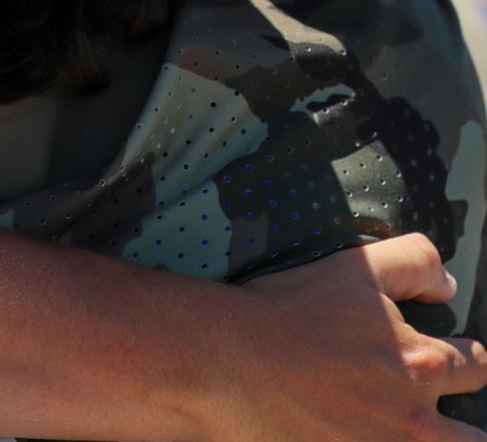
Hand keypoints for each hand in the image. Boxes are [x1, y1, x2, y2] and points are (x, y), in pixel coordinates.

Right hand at [199, 234, 486, 440]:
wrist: (227, 361)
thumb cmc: (289, 309)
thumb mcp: (356, 266)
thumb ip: (415, 263)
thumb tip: (450, 285)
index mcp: (422, 363)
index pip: (474, 365)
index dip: (465, 356)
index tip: (452, 356)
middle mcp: (413, 420)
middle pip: (470, 436)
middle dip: (458, 415)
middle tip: (421, 398)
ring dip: (429, 438)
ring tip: (406, 428)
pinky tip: (362, 434)